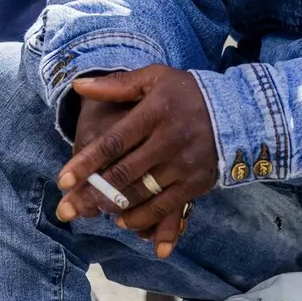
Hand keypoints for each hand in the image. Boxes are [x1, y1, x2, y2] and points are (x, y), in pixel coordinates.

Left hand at [55, 65, 218, 258]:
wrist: (238, 111)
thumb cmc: (187, 94)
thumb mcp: (155, 79)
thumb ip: (117, 85)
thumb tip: (79, 85)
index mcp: (156, 112)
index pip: (114, 142)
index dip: (86, 163)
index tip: (63, 179)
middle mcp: (170, 140)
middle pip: (124, 173)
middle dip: (93, 192)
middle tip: (70, 206)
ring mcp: (185, 165)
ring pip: (142, 194)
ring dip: (115, 207)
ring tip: (95, 211)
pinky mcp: (197, 183)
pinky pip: (165, 208)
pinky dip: (142, 219)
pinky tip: (124, 221)